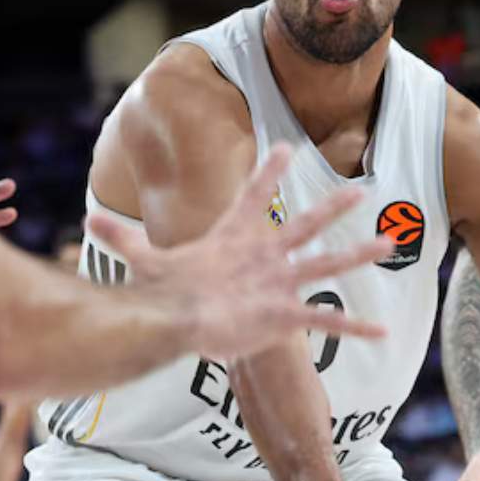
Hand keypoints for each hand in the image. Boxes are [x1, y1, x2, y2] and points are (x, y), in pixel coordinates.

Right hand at [85, 145, 395, 359]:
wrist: (174, 320)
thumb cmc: (161, 293)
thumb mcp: (144, 260)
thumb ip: (122, 238)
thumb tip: (89, 219)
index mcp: (234, 237)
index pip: (254, 194)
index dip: (270, 170)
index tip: (285, 148)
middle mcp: (264, 254)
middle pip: (307, 223)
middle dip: (335, 206)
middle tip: (360, 189)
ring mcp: (279, 282)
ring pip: (329, 262)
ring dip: (360, 253)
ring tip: (390, 243)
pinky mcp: (286, 313)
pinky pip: (328, 321)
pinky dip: (356, 328)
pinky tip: (384, 333)